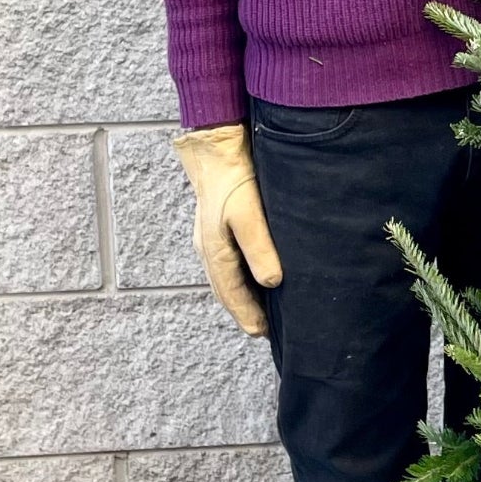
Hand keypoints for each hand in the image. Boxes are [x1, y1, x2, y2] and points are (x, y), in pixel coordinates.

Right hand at [172, 123, 282, 335]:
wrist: (216, 147)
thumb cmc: (234, 178)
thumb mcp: (249, 213)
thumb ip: (260, 248)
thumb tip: (271, 283)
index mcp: (214, 251)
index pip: (231, 294)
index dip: (247, 315)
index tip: (262, 334)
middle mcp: (209, 249)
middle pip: (226, 290)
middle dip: (243, 311)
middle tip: (264, 330)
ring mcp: (211, 238)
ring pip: (227, 277)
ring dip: (242, 296)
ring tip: (263, 310)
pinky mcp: (218, 227)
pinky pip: (229, 262)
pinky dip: (242, 277)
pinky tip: (257, 277)